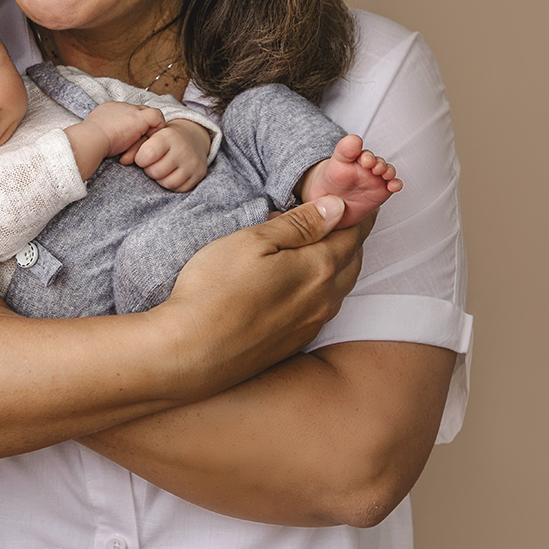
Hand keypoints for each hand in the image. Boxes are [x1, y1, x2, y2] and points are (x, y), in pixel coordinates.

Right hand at [83, 101, 166, 157]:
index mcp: (108, 110)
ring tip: (141, 147)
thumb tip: (110, 141)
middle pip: (137, 115)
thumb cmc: (90, 142)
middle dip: (140, 129)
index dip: (129, 128)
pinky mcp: (141, 117)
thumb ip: (105, 133)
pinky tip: (149, 142)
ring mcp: (131, 110)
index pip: (125, 115)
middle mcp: (120, 107)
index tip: (125, 142)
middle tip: (136, 145)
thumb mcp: (96, 134)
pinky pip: (157, 118)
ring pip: (147, 118)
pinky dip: (157, 130)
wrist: (91, 139)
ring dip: (146, 133)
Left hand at [120, 120, 210, 190]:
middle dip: (150, 170)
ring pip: (167, 183)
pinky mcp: (200, 174)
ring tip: (161, 168)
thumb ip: (134, 146)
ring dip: (160, 179)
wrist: (193, 137)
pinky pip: (179, 189)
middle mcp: (183, 149)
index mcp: (168, 136)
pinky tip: (171, 173)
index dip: (140, 159)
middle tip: (153, 163)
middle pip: (155, 172)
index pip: (147, 155)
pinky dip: (172, 184)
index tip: (143, 156)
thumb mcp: (150, 136)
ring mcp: (193, 162)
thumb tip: (123, 160)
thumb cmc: (165, 138)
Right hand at [154, 196, 372, 397]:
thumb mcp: (253, 241)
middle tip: (344, 213)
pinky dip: (324, 286)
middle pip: (353, 259)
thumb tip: (337, 208)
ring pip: (341, 286)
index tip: (356, 196)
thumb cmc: (214, 290)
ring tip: (325, 241)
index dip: (358, 210)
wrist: (190, 353)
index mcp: (319, 267)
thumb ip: (299, 224)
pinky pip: (324, 308)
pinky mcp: (295, 342)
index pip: (353, 232)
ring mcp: (311, 324)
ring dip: (340, 261)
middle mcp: (324, 298)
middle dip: (352, 234)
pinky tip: (304, 280)